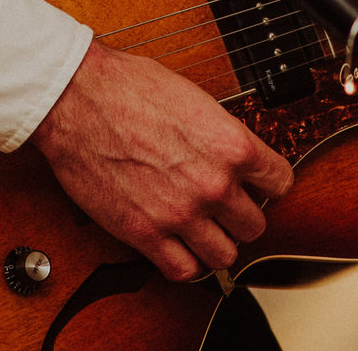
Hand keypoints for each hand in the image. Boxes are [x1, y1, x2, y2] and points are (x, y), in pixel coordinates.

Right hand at [28, 41, 293, 280]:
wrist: (77, 99)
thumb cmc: (127, 87)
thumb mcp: (193, 98)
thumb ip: (219, 134)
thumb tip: (231, 154)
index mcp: (231, 145)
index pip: (280, 182)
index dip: (267, 184)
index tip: (255, 186)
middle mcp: (213, 184)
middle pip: (254, 225)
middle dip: (240, 217)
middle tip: (223, 209)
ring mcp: (180, 213)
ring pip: (224, 255)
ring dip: (215, 244)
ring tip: (201, 231)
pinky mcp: (145, 233)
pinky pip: (183, 270)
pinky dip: (184, 263)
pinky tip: (176, 246)